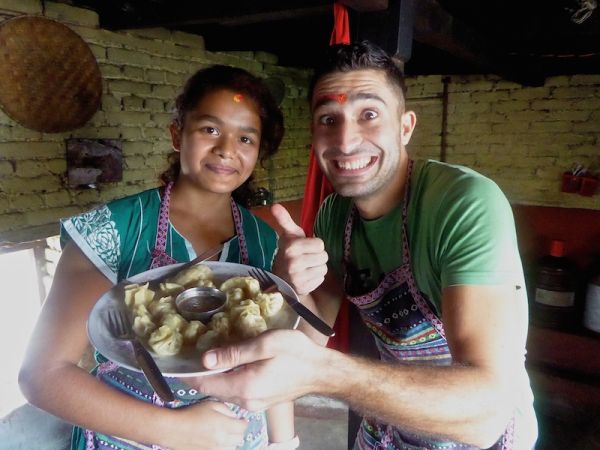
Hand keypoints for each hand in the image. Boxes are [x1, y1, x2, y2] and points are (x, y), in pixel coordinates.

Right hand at [160, 401, 247, 449]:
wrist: (174, 429)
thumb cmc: (192, 413)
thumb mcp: (211, 404)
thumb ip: (226, 409)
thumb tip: (234, 416)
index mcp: (224, 426)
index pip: (243, 427)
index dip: (243, 422)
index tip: (240, 419)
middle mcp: (222, 440)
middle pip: (239, 439)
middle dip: (238, 431)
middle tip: (232, 425)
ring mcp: (215, 449)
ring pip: (232, 448)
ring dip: (231, 441)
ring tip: (224, 434)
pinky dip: (222, 446)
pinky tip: (216, 440)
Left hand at [192, 329, 328, 410]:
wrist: (320, 371)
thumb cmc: (296, 353)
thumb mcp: (265, 345)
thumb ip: (234, 352)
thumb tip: (206, 359)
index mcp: (243, 387)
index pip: (205, 384)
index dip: (187, 373)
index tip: (175, 361)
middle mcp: (245, 401)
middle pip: (212, 389)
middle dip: (199, 374)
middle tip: (189, 353)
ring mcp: (253, 404)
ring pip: (223, 391)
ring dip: (213, 377)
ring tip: (207, 357)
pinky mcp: (260, 401)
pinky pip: (235, 392)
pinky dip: (226, 380)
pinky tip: (228, 365)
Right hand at [270, 204, 327, 294]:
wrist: (279, 276)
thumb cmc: (288, 251)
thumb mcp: (288, 234)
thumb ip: (284, 219)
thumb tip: (274, 205)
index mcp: (291, 247)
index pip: (320, 244)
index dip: (314, 245)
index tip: (305, 247)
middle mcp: (293, 263)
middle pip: (324, 256)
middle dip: (317, 256)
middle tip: (306, 258)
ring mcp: (298, 278)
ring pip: (324, 268)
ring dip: (317, 267)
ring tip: (306, 267)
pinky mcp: (302, 288)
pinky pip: (321, 279)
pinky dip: (315, 278)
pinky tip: (306, 276)